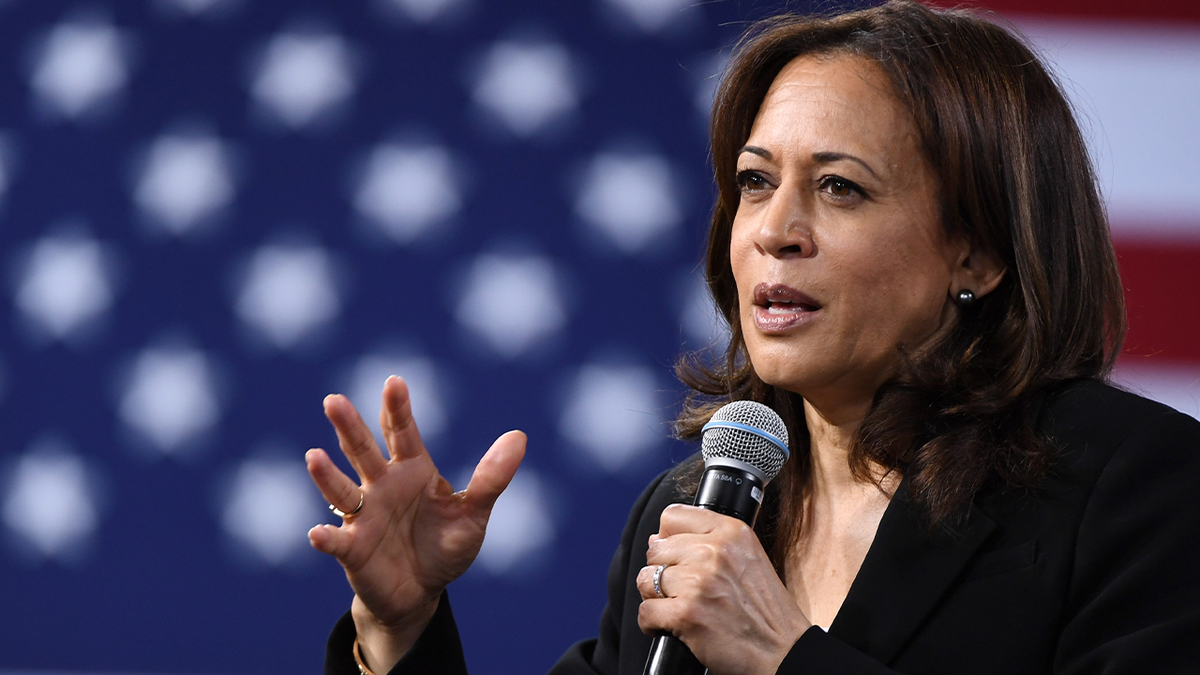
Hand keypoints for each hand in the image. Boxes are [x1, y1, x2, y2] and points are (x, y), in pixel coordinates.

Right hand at [306, 375, 524, 672]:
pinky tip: (318, 533)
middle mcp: (381, 486)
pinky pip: (338, 541)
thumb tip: (519, 436)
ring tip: (313, 457)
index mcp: (412, 470)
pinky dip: (327, 537)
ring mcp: (363, 516)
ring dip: (327, 476)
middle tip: (334, 401)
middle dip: (349, 427)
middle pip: (363, 451)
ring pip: (342, 490)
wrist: (421, 593)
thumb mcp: (473, 513)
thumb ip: (491, 478)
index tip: (394, 382)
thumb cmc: (444, 546)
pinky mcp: (353, 549)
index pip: (402, 432)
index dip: (397, 408)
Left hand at [636, 504, 810, 674]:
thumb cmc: (766, 611)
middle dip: (662, 572)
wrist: (783, 651)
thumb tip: (656, 539)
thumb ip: (706, 542)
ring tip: (679, 608)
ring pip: (646, 580)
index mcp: (731, 532)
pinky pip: (645, 612)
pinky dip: (652, 624)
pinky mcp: (686, 614)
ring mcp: (698, 582)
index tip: (675, 555)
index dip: (667, 538)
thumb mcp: (747, 558)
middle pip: (655, 550)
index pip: (672, 516)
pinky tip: (672, 627)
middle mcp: (713, 552)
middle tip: (682, 590)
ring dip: (656, 598)